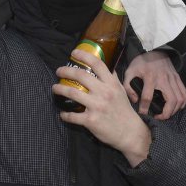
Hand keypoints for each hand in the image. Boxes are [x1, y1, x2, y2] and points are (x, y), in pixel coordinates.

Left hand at [54, 49, 150, 166]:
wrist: (130, 132)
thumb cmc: (124, 110)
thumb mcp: (121, 91)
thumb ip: (112, 79)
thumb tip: (108, 67)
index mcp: (111, 84)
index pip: (97, 64)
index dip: (84, 56)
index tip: (74, 53)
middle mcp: (104, 92)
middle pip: (80, 75)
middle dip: (66, 71)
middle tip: (59, 71)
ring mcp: (97, 106)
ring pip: (72, 93)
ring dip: (60, 89)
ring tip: (55, 88)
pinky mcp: (91, 120)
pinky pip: (72, 116)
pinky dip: (65, 115)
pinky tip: (62, 114)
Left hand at [123, 51, 185, 119]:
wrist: (155, 49)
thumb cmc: (141, 62)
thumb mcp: (130, 71)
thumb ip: (128, 86)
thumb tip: (134, 100)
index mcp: (150, 77)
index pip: (147, 97)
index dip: (144, 108)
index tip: (143, 114)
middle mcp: (164, 79)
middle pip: (171, 101)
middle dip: (166, 114)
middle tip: (159, 117)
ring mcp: (173, 79)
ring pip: (180, 99)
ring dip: (175, 110)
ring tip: (166, 114)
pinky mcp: (178, 78)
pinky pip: (185, 93)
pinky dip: (182, 103)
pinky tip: (176, 107)